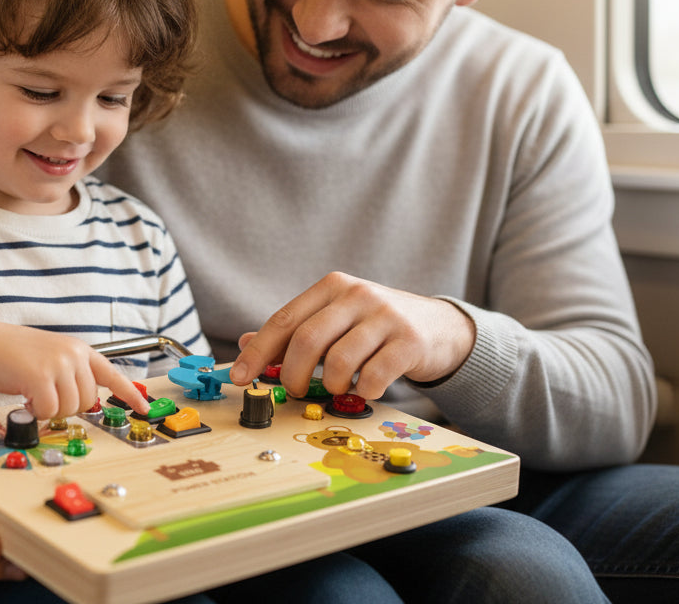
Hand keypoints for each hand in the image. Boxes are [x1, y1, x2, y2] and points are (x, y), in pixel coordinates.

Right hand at [0, 326, 150, 418]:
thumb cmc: (18, 355)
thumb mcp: (54, 357)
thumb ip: (74, 373)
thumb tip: (89, 400)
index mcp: (81, 351)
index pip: (112, 374)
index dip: (130, 394)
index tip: (143, 408)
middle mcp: (74, 355)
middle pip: (88, 401)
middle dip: (67, 407)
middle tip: (47, 397)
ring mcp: (59, 364)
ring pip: (70, 408)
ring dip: (50, 410)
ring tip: (35, 394)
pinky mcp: (41, 376)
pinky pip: (48, 411)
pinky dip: (36, 412)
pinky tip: (26, 397)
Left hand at [228, 272, 474, 398]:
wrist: (439, 327)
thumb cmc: (375, 327)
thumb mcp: (335, 320)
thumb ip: (294, 332)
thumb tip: (244, 344)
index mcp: (332, 287)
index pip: (284, 319)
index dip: (258, 352)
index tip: (240, 377)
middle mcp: (357, 295)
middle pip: (307, 339)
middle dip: (293, 374)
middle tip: (295, 391)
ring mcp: (386, 316)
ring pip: (339, 360)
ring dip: (330, 385)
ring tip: (337, 386)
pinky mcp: (410, 341)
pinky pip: (374, 376)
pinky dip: (362, 391)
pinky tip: (366, 388)